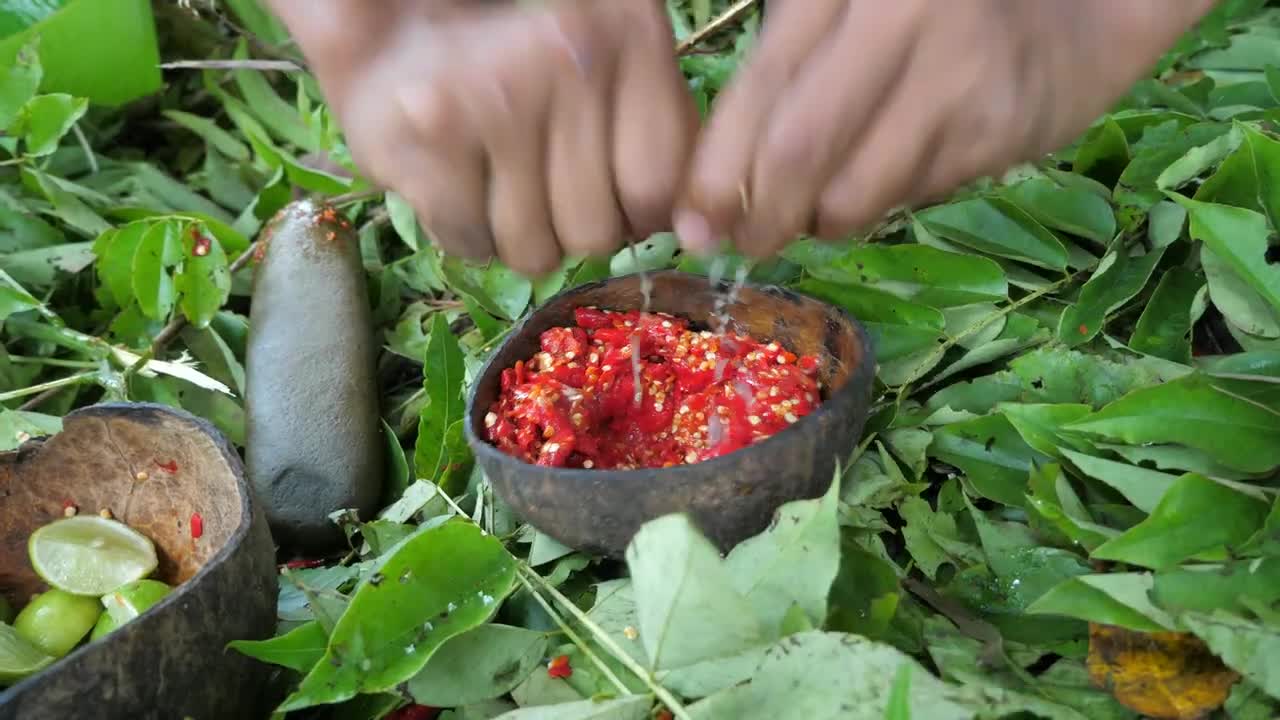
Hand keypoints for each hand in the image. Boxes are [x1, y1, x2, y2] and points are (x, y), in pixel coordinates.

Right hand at [269, 0, 696, 275]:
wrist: (394, 39)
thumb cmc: (527, 79)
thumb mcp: (617, 79)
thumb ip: (666, 145)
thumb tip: (697, 236)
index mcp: (632, 34)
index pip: (662, 189)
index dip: (638, 216)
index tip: (614, 196)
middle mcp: (570, 59)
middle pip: (596, 233)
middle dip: (572, 230)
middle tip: (544, 185)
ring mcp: (499, 95)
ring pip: (534, 252)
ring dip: (519, 237)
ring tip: (501, 181)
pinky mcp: (433, 135)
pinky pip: (472, 243)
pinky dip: (467, 231)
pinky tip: (462, 182)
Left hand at [675, 0, 1217, 257]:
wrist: (1077, 9)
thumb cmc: (935, 14)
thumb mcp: (850, 15)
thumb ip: (787, 75)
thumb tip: (716, 187)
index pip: (759, 87)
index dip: (715, 168)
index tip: (690, 223)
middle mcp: (894, 15)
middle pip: (796, 149)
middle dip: (756, 215)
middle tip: (740, 247)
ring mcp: (950, 70)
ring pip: (850, 190)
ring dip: (815, 224)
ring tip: (808, 218)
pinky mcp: (992, 125)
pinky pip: (905, 198)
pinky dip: (874, 211)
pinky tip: (878, 186)